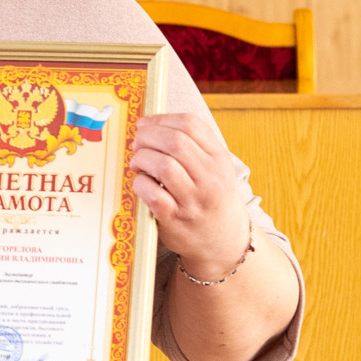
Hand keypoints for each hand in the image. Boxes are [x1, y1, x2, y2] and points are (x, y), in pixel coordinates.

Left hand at [128, 113, 250, 278]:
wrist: (224, 240)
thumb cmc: (211, 197)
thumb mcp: (215, 168)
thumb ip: (192, 146)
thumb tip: (150, 125)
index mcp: (219, 158)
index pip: (190, 125)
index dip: (161, 120)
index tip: (145, 124)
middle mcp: (210, 178)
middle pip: (174, 142)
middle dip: (147, 137)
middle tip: (136, 143)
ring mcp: (194, 200)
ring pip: (163, 165)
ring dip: (142, 159)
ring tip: (137, 163)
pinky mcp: (176, 219)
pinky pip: (152, 194)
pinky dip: (140, 184)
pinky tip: (140, 183)